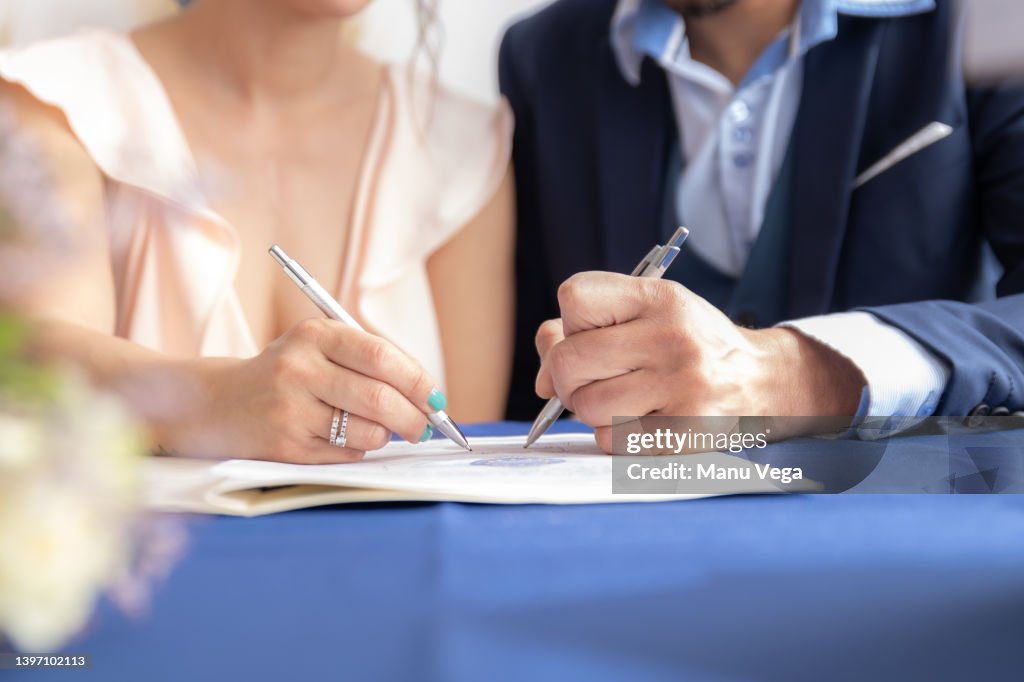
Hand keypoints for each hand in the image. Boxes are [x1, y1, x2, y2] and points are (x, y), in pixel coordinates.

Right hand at [175, 318, 441, 462]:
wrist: (221, 403)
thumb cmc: (289, 374)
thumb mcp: (321, 348)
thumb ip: (372, 363)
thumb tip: (431, 398)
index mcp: (315, 335)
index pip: (382, 357)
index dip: (418, 381)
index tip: (437, 398)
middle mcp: (299, 368)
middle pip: (380, 399)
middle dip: (414, 419)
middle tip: (423, 427)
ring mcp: (290, 409)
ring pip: (368, 433)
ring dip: (384, 437)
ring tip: (375, 429)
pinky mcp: (285, 447)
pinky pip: (346, 455)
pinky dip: (358, 450)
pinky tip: (340, 437)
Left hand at [534, 272, 865, 452]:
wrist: (764, 382)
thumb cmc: (688, 347)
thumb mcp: (647, 316)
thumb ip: (584, 332)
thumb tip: (541, 379)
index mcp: (659, 299)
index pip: (574, 297)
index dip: (570, 323)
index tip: (594, 335)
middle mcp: (671, 337)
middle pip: (568, 361)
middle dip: (568, 377)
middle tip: (594, 380)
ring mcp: (682, 386)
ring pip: (586, 406)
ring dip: (592, 411)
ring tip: (623, 402)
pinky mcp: (686, 432)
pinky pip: (611, 441)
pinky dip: (614, 437)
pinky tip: (643, 423)